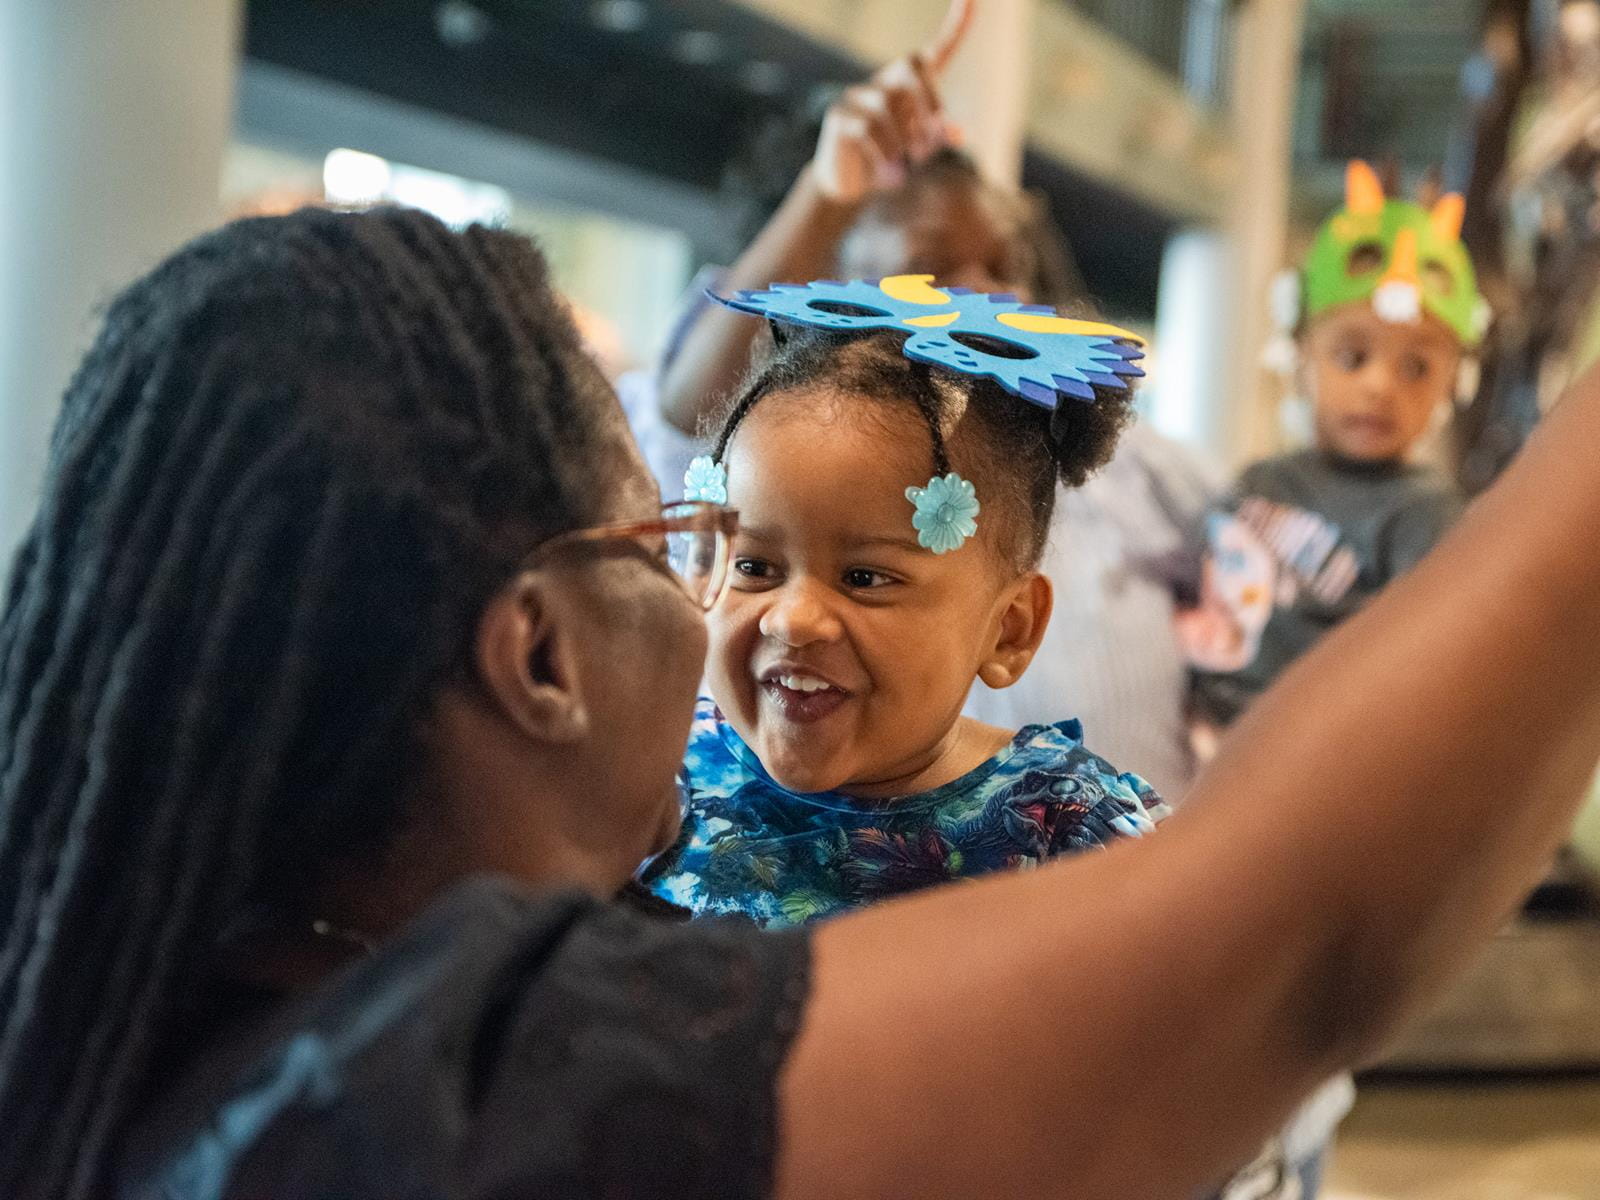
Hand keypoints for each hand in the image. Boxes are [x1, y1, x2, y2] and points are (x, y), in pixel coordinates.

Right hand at [810, 0, 975, 203]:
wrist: (847, 186)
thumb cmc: (888, 161)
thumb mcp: (918, 151)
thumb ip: (939, 138)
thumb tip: (956, 135)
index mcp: (908, 88)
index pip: (933, 52)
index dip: (956, 25)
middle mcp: (882, 82)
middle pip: (911, 66)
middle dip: (928, 104)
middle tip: (928, 147)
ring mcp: (856, 96)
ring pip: (888, 103)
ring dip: (906, 139)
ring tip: (908, 167)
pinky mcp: (838, 117)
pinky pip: (868, 127)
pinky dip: (886, 154)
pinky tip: (893, 177)